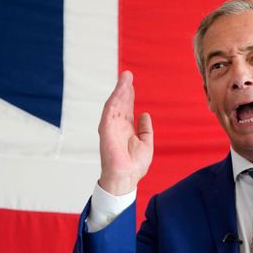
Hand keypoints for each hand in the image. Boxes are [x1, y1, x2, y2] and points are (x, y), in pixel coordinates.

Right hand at [97, 71, 153, 194]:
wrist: (126, 178)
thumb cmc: (134, 165)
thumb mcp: (146, 143)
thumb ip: (146, 129)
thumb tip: (145, 115)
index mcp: (126, 129)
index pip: (127, 108)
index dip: (129, 96)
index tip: (131, 83)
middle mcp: (118, 126)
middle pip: (120, 104)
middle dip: (124, 89)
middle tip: (127, 74)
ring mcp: (111, 128)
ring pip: (114, 105)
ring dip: (119, 91)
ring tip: (125, 78)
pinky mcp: (106, 130)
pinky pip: (109, 112)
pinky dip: (114, 101)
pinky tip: (119, 91)